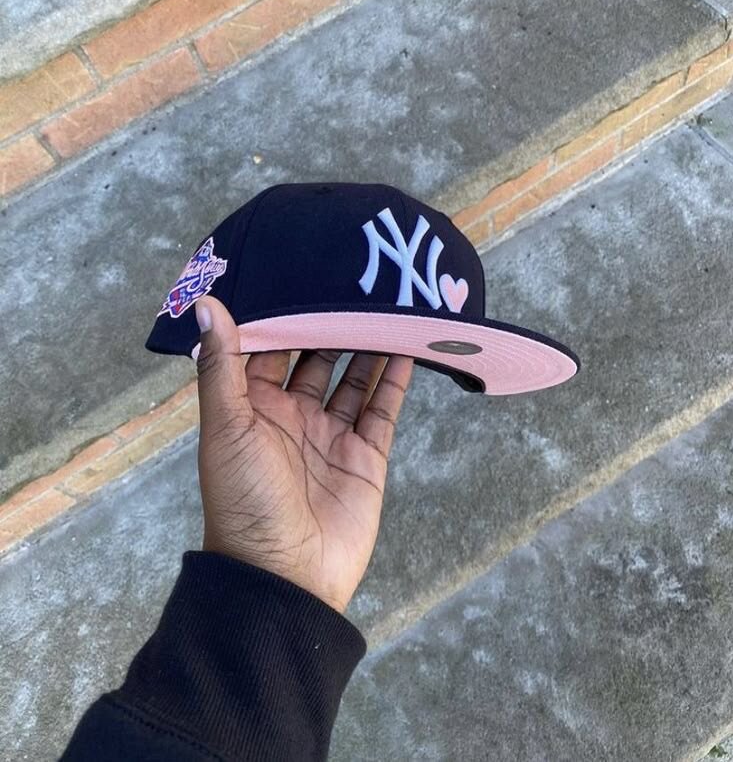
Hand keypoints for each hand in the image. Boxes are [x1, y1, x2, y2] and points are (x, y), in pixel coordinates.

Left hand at [193, 296, 413, 614]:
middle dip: (332, 326)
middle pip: (318, 359)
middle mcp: (293, 416)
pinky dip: (395, 379)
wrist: (285, 577)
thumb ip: (222, 364)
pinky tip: (404, 347)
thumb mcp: (226, 426)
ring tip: (385, 306)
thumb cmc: (244, 499)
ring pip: (354, 379)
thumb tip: (207, 303)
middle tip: (354, 282)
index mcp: (254, 408)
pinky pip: (383, 409)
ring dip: (367, 346)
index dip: (285, 316)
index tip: (301, 274)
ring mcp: (332, 436)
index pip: (271, 350)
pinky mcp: (366, 456)